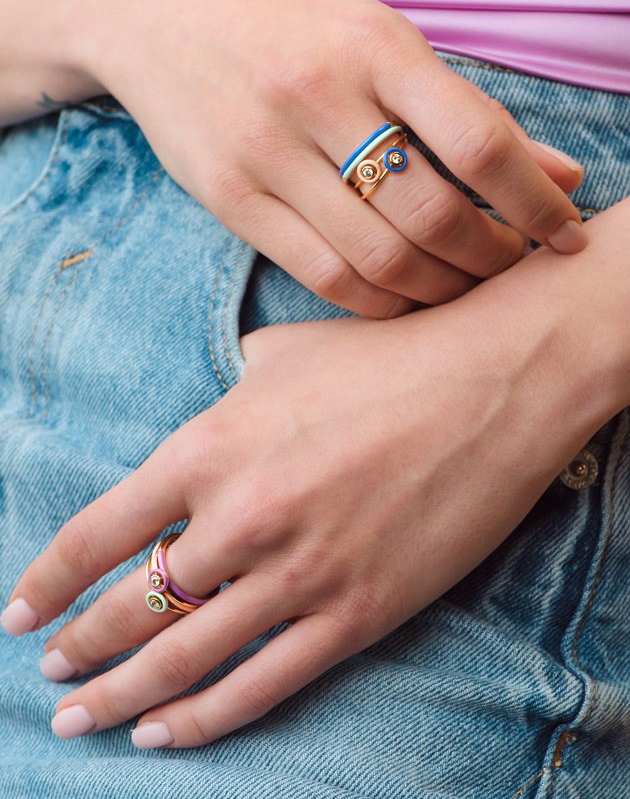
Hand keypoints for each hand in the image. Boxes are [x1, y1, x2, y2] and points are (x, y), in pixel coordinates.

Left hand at [6, 211, 623, 749]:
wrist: (489, 385)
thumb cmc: (384, 358)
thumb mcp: (282, 353)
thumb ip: (227, 396)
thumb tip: (210, 422)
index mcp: (209, 446)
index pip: (100, 532)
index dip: (48, 580)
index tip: (18, 614)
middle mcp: (240, 517)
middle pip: (133, 606)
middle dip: (79, 648)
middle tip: (52, 675)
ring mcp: (298, 573)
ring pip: (186, 659)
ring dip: (124, 697)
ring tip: (85, 718)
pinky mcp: (355, 614)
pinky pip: (263, 684)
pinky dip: (205, 719)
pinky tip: (166, 734)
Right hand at [83, 0, 585, 316]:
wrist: (154, 14)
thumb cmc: (283, 20)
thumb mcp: (376, 35)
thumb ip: (464, 107)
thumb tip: (559, 172)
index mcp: (371, 43)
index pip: (478, 140)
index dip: (535, 200)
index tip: (566, 232)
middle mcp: (318, 98)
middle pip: (433, 214)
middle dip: (493, 256)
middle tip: (514, 263)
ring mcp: (266, 154)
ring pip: (380, 258)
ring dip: (442, 286)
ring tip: (465, 281)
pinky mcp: (231, 200)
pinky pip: (324, 276)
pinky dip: (382, 300)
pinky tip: (407, 292)